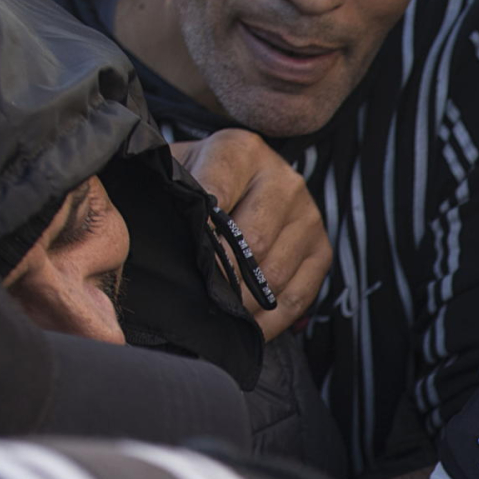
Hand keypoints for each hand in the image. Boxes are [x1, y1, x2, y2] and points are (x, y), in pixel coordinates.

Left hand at [173, 131, 332, 340]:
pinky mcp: (321, 250)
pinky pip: (297, 298)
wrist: (236, 178)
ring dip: (242, 304)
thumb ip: (171, 195)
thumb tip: (156, 240)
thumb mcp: (177, 172)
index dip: (200, 237)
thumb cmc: (198, 181)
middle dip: (221, 279)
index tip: (186, 261)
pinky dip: (269, 321)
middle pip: (253, 243)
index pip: (217, 197)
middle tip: (197, 299)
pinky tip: (245, 326)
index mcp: (242, 151)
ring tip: (217, 315)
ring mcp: (308, 216)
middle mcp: (284, 180)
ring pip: (274, 275)